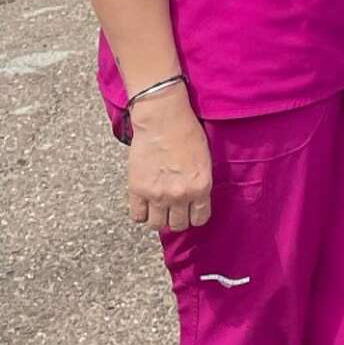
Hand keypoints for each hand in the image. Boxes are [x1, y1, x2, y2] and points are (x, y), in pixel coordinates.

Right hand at [127, 95, 211, 233]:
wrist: (163, 119)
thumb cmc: (187, 132)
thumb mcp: (205, 160)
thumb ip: (200, 184)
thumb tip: (195, 200)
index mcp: (201, 187)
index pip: (199, 219)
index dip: (194, 215)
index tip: (190, 211)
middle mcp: (180, 195)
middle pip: (178, 225)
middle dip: (177, 218)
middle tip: (174, 208)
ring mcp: (157, 194)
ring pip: (157, 225)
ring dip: (159, 218)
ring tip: (159, 206)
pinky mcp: (137, 190)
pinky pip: (137, 216)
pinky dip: (141, 213)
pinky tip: (145, 203)